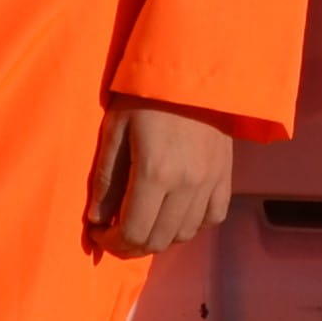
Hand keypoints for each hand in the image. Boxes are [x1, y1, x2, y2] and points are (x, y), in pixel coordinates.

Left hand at [91, 100, 237, 256]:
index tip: (98, 233)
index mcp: (154, 172)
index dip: (111, 242)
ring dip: (158, 238)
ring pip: (184, 234)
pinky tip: (174, 217)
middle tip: (115, 235)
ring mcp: (210, 183)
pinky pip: (212, 218)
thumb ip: (105, 179)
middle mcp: (186, 185)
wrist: (192, 73)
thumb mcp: (115, 130)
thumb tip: (97, 220)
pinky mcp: (224, 176)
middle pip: (158, 240)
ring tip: (142, 224)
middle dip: (131, 246)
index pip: (132, 231)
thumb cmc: (145, 97)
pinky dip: (191, 226)